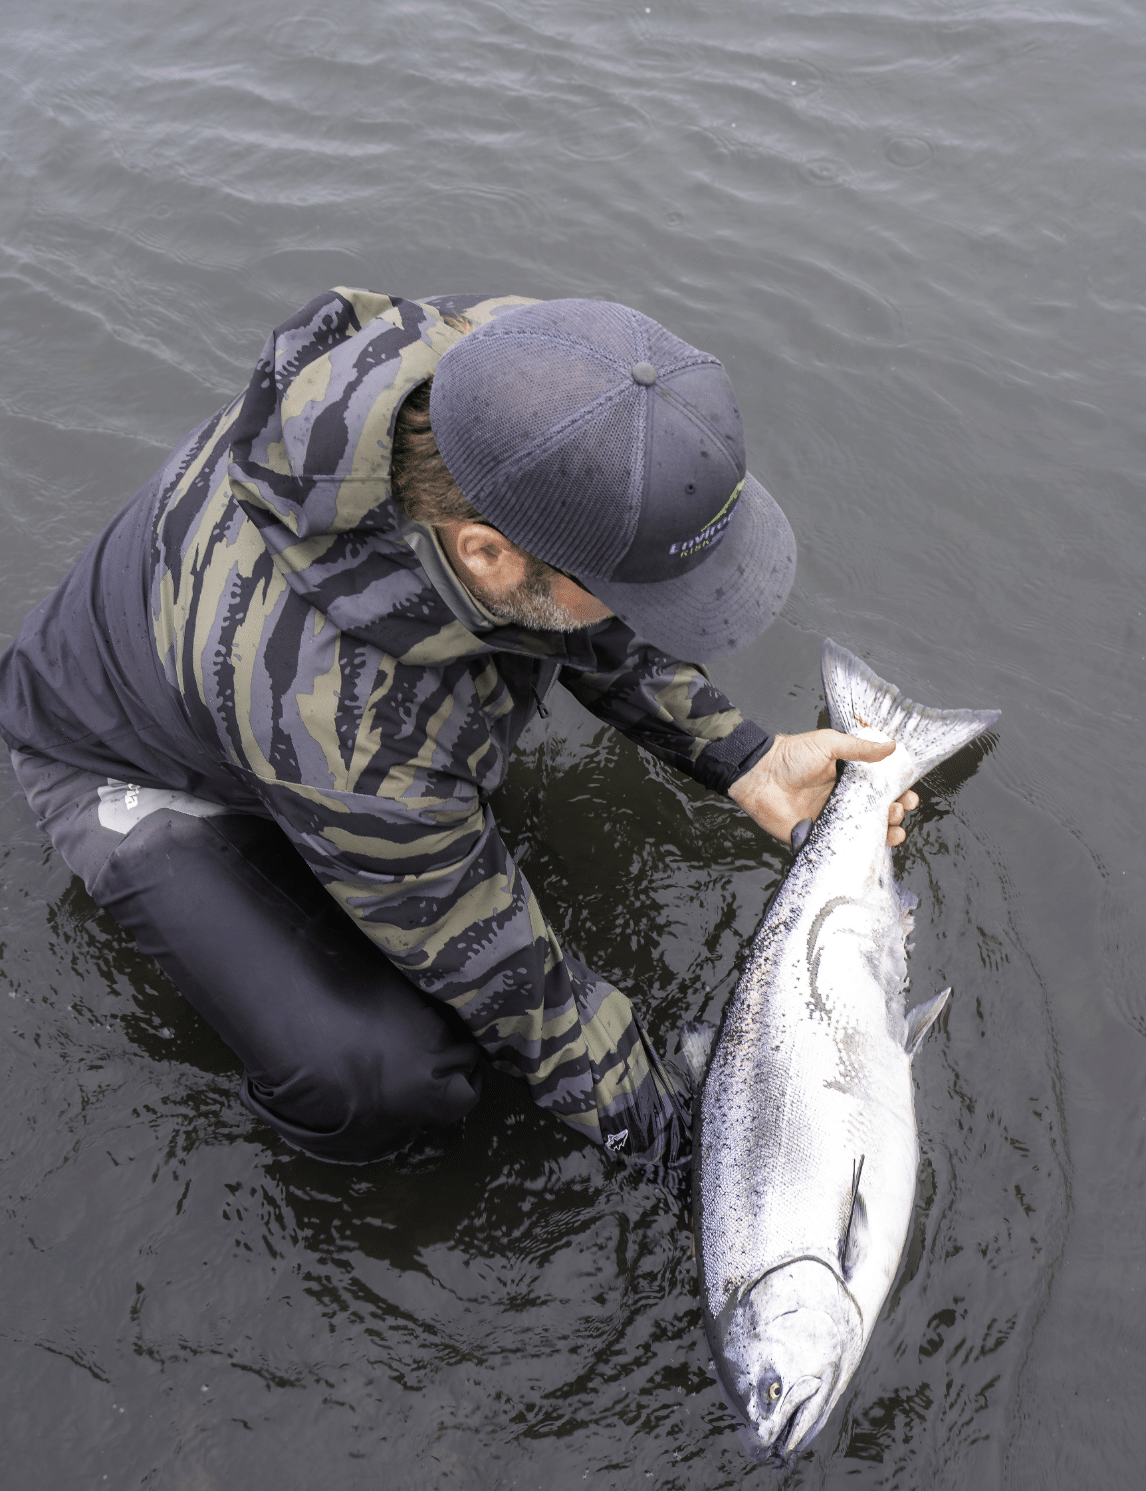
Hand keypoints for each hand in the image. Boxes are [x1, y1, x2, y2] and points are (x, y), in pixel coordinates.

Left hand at [728, 731, 919, 847]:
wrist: (759, 776)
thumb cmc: (790, 755)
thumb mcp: (828, 744)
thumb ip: (859, 749)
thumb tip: (892, 747)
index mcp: (848, 779)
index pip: (881, 789)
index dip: (899, 794)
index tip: (909, 796)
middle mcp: (843, 800)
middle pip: (879, 813)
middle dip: (896, 814)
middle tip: (896, 810)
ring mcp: (832, 820)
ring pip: (866, 833)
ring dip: (885, 834)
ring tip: (892, 828)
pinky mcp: (818, 836)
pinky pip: (842, 848)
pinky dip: (858, 851)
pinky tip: (871, 847)